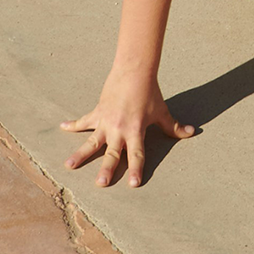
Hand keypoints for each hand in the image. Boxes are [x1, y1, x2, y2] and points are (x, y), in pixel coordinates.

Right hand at [62, 70, 194, 190]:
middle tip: (101, 184)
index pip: (137, 154)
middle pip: (112, 153)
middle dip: (106, 169)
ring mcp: (106, 121)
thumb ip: (173, 126)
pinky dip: (72, 124)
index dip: (136, 169)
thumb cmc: (150, 92)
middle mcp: (119, 129)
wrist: (135, 69)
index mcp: (136, 131)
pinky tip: (61, 126)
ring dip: (80, 154)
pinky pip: (83, 120)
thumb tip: (192, 132)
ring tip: (68, 166)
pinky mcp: (98, 112)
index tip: (133, 184)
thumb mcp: (162, 111)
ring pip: (91, 142)